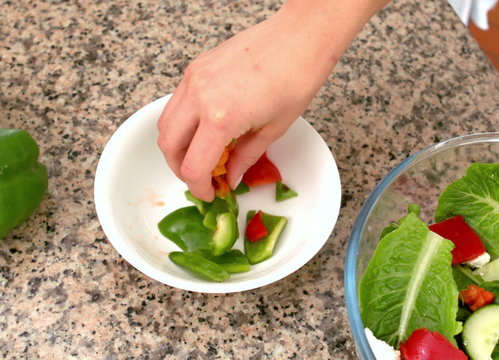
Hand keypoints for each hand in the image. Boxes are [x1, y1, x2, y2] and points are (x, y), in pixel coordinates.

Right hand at [156, 8, 340, 200]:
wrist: (299, 37)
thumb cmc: (296, 78)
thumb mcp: (273, 129)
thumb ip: (246, 157)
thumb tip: (232, 177)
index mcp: (220, 118)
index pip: (192, 166)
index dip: (198, 187)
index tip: (209, 193)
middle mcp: (198, 97)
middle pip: (168, 145)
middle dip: (180, 168)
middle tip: (202, 177)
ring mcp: (193, 78)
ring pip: (166, 122)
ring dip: (177, 144)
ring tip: (203, 153)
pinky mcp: (196, 66)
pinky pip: (177, 101)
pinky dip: (184, 121)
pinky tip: (207, 127)